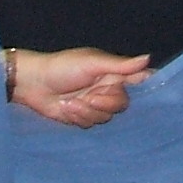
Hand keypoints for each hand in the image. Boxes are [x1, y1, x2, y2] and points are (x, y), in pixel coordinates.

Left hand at [11, 48, 148, 127]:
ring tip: (71, 102)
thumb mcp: (92, 63)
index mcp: (113, 73)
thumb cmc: (63, 67)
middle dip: (106, 103)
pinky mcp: (82, 117)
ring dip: (88, 111)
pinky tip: (66, 108)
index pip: (138, 79)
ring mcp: (95, 104)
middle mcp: (107, 89)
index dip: (146, 85)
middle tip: (90, 96)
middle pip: (122, 104)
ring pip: (106, 117)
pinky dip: (78, 117)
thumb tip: (148, 58)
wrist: (33, 83)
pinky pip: (91, 124)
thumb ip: (121, 65)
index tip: (145, 90)